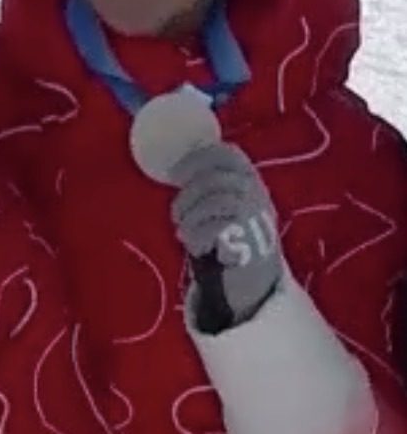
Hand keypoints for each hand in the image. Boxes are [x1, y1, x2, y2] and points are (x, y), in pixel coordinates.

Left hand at [170, 143, 282, 332]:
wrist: (255, 279)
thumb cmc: (231, 236)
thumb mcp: (226, 203)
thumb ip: (208, 186)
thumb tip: (175, 170)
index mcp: (250, 180)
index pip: (229, 154)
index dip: (199, 158)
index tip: (175, 172)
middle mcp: (257, 194)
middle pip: (215, 179)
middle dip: (187, 195)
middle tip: (176, 214)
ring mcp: (257, 217)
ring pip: (215, 201)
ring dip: (190, 217)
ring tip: (183, 232)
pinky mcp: (251, 241)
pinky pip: (217, 229)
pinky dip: (197, 237)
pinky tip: (196, 247)